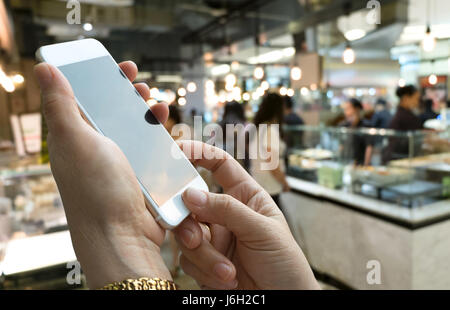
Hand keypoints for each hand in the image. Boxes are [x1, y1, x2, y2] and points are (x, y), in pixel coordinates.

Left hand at [34, 61, 170, 288]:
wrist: (122, 236)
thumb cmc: (95, 190)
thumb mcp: (75, 140)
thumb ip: (61, 103)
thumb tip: (43, 68)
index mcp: (74, 139)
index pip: (84, 100)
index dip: (99, 80)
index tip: (117, 67)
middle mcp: (94, 151)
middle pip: (112, 113)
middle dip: (127, 95)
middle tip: (141, 83)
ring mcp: (118, 164)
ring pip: (133, 130)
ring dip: (146, 114)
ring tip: (158, 105)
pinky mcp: (139, 177)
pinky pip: (149, 150)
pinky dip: (158, 137)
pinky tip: (166, 130)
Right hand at [174, 141, 318, 289]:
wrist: (283, 301)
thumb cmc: (285, 263)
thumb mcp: (262, 230)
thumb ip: (227, 210)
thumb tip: (190, 194)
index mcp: (245, 197)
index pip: (219, 166)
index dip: (200, 154)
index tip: (178, 151)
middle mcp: (225, 215)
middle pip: (191, 203)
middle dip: (190, 221)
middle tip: (196, 238)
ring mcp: (214, 238)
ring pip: (186, 234)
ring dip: (204, 256)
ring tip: (228, 272)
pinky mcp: (205, 262)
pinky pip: (188, 259)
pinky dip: (204, 270)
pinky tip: (227, 280)